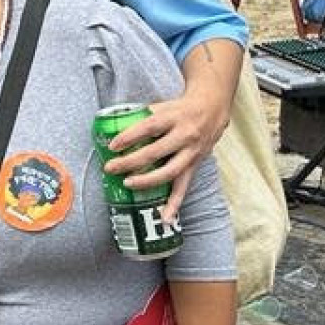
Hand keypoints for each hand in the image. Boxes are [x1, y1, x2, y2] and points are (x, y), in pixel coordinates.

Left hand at [100, 88, 229, 218]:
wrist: (213, 108)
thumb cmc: (179, 108)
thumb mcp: (162, 106)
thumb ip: (141, 116)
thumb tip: (112, 127)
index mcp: (173, 117)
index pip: (149, 127)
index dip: (130, 137)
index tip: (112, 146)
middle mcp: (184, 135)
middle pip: (156, 152)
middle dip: (131, 162)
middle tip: (111, 168)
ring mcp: (191, 152)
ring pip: (170, 171)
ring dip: (147, 181)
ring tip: (128, 184)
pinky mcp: (195, 165)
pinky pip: (184, 187)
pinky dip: (175, 204)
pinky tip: (165, 219)